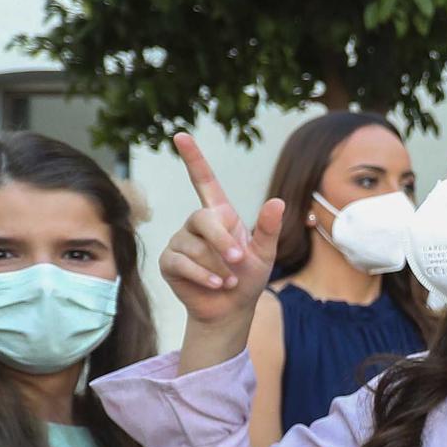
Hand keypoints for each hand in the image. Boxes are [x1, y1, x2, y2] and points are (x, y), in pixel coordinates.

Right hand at [162, 134, 286, 362]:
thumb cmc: (248, 279)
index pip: (204, 181)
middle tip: (239, 260)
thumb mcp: (265, 254)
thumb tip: (277, 201)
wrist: (230, 311)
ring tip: (230, 280)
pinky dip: (203, 275)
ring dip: (217, 265)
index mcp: (220, 215)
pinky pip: (182, 262)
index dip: (193, 158)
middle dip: (222, 241)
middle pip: (202, 218)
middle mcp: (197, 224)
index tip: (181, 136)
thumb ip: (268, 228)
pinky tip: (217, 284)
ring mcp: (180, 241)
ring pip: (194, 245)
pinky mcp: (169, 262)